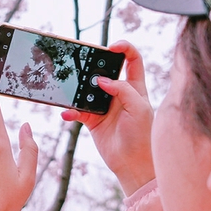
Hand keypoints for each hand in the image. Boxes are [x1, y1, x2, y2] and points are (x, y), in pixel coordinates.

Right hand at [61, 40, 153, 195]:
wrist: (133, 164)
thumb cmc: (142, 135)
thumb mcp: (138, 108)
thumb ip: (123, 90)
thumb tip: (102, 80)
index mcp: (135, 88)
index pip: (133, 60)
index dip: (124, 49)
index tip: (112, 46)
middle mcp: (119, 94)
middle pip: (105, 71)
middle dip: (94, 65)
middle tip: (84, 63)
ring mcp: (104, 106)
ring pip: (87, 90)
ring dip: (78, 89)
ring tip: (71, 88)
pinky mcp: (93, 120)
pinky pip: (77, 111)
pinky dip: (71, 111)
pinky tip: (67, 113)